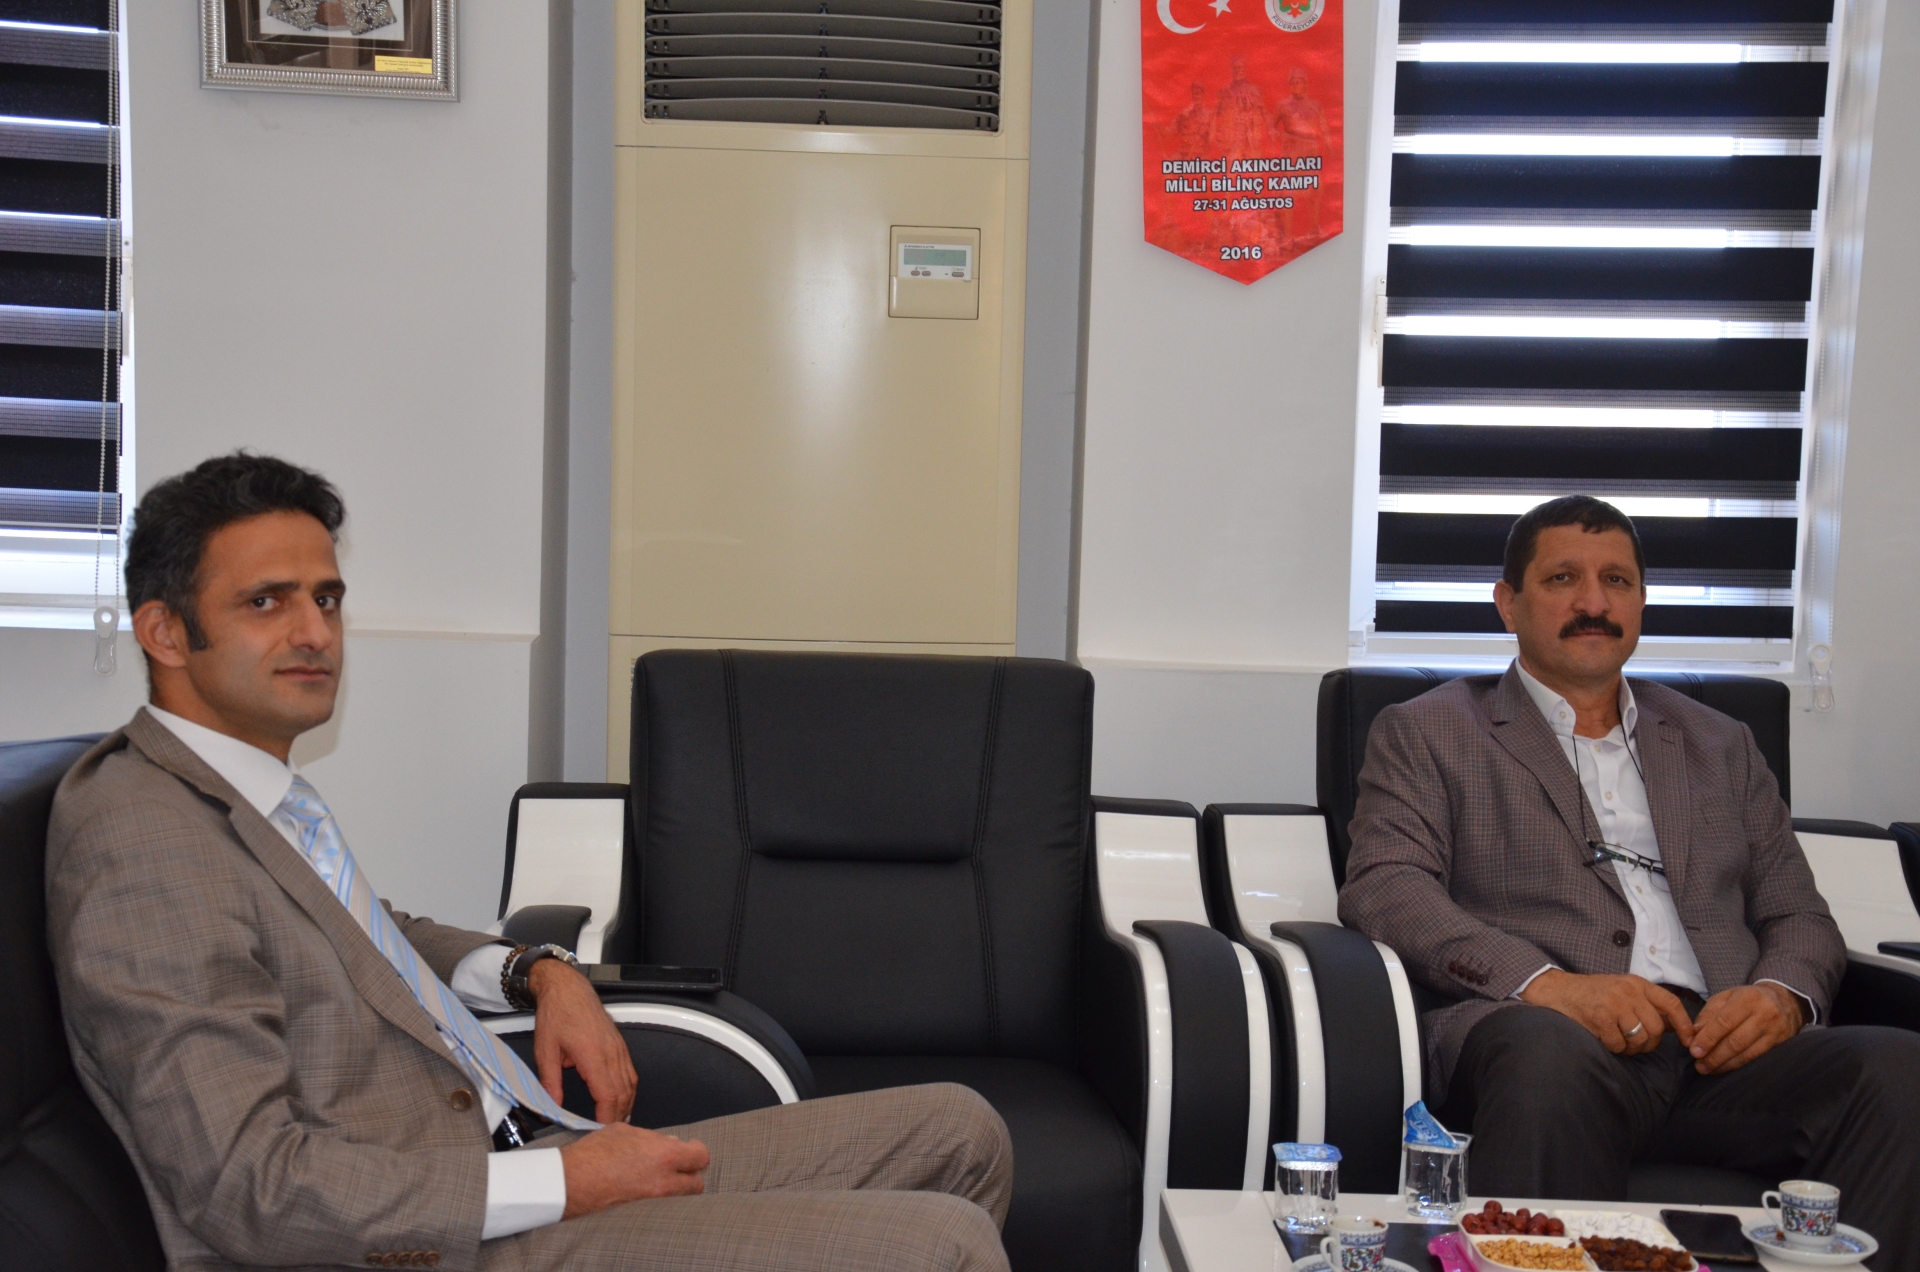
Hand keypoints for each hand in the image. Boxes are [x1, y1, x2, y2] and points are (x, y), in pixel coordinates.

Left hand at [529, 958, 636, 1123]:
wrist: (567, 989)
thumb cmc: (557, 1014)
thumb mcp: (545, 1051)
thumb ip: (550, 1082)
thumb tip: (550, 1108)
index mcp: (592, 1054)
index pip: (607, 1094)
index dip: (606, 1116)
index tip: (600, 1131)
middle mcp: (610, 1052)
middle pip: (623, 1093)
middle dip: (617, 1116)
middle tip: (609, 1134)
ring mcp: (618, 1048)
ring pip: (630, 1083)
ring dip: (626, 1105)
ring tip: (618, 1122)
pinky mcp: (619, 1045)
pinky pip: (630, 1072)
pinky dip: (629, 1090)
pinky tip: (623, 1099)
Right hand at [559, 1123, 708, 1218]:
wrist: (570, 1182)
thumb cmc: (594, 1153)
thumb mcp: (626, 1132)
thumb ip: (653, 1138)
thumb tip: (670, 1143)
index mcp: (664, 1156)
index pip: (701, 1157)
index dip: (696, 1151)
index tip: (690, 1148)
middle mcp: (664, 1182)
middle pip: (697, 1184)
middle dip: (691, 1174)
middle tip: (680, 1165)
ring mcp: (653, 1201)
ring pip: (681, 1198)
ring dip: (677, 1187)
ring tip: (662, 1176)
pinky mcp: (641, 1213)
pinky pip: (662, 1206)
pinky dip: (661, 1198)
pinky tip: (647, 1186)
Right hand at [1519, 970, 1695, 1055]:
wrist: (1557, 991)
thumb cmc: (1592, 994)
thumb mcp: (1622, 990)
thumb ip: (1645, 1004)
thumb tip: (1675, 1027)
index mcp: (1637, 983)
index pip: (1671, 1003)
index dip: (1684, 1024)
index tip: (1689, 1041)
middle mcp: (1628, 991)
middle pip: (1656, 1028)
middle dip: (1649, 1043)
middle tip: (1636, 1044)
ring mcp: (1614, 1004)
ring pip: (1640, 1039)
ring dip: (1631, 1048)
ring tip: (1620, 1041)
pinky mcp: (1600, 1017)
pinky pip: (1619, 1045)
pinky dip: (1614, 1048)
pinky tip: (1605, 1039)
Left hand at [1688, 982, 1802, 1074]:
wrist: (1785, 1001)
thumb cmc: (1748, 999)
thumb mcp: (1726, 997)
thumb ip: (1709, 1014)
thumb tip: (1695, 1034)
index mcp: (1748, 999)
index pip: (1724, 1022)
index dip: (1708, 1038)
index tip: (1694, 1051)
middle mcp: (1765, 1015)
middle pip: (1736, 1041)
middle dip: (1715, 1056)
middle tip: (1700, 1065)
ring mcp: (1776, 1031)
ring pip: (1747, 1053)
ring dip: (1725, 1064)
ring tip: (1709, 1069)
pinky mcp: (1782, 1044)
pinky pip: (1757, 1058)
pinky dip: (1739, 1065)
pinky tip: (1726, 1068)